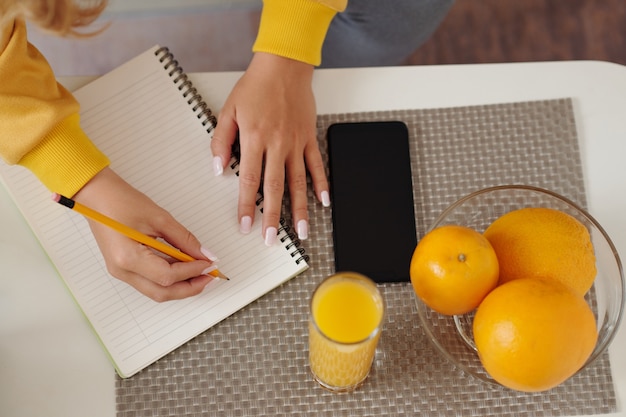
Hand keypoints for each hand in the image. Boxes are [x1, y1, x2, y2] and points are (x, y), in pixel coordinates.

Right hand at [73, 167, 217, 301]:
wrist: (96, 194)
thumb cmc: (120, 200)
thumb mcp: (159, 217)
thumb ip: (184, 239)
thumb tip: (204, 254)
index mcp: (127, 258)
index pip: (168, 276)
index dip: (192, 272)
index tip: (210, 263)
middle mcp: (121, 270)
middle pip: (162, 292)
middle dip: (190, 288)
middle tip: (210, 276)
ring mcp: (120, 271)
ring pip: (156, 290)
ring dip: (181, 285)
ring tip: (201, 272)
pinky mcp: (123, 267)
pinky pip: (150, 280)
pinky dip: (169, 278)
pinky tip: (185, 267)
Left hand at [211, 52, 329, 244]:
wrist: (283, 67)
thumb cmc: (255, 87)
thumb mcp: (228, 111)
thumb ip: (221, 141)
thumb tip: (218, 169)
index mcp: (255, 139)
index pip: (249, 180)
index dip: (246, 206)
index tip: (245, 226)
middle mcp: (278, 144)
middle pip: (275, 188)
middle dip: (273, 217)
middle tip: (271, 239)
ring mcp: (296, 143)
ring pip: (299, 182)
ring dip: (300, 210)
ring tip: (301, 232)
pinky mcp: (309, 138)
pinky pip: (317, 165)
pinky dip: (321, 185)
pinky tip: (323, 203)